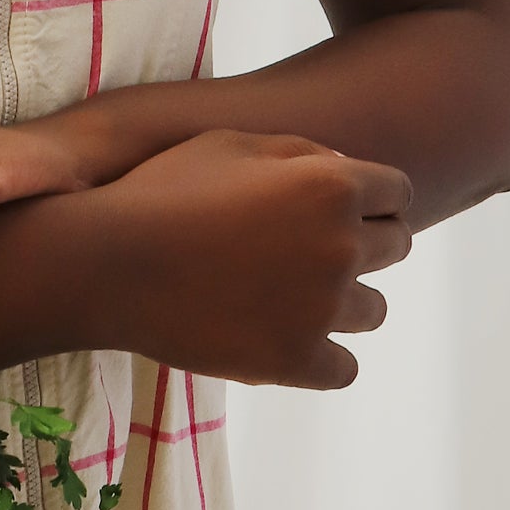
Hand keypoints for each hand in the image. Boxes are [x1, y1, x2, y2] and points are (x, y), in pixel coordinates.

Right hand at [99, 129, 413, 388]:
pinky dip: (323, 354)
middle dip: (365, 241)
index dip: (371, 195)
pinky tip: (287, 335)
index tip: (342, 205)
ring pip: (374, 309)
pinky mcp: (300, 361)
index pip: (397, 192)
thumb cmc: (165, 188)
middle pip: (395, 246)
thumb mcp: (230, 143)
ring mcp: (324, 309)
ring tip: (292, 292)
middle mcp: (342, 245)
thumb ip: (299, 151)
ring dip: (346, 298)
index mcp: (331, 185)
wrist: (112, 262)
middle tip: (312, 246)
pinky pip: (345, 367)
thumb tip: (346, 170)